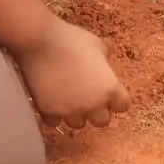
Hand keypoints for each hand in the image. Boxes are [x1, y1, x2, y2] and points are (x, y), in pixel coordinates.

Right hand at [16, 18, 130, 129]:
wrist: (39, 42)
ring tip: (69, 98)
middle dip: (97, 110)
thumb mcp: (98, 45)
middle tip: (89, 96)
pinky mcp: (49, 113)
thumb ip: (104, 64)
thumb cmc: (72, 39)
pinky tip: (52, 100)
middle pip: (103, 121)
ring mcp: (70, 111)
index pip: (123, 105)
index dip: (117, 99)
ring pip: (79, 124)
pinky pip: (56, 122)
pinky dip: (55, 113)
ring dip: (76, 113)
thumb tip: (102, 71)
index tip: (110, 92)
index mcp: (109, 88)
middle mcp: (93, 105)